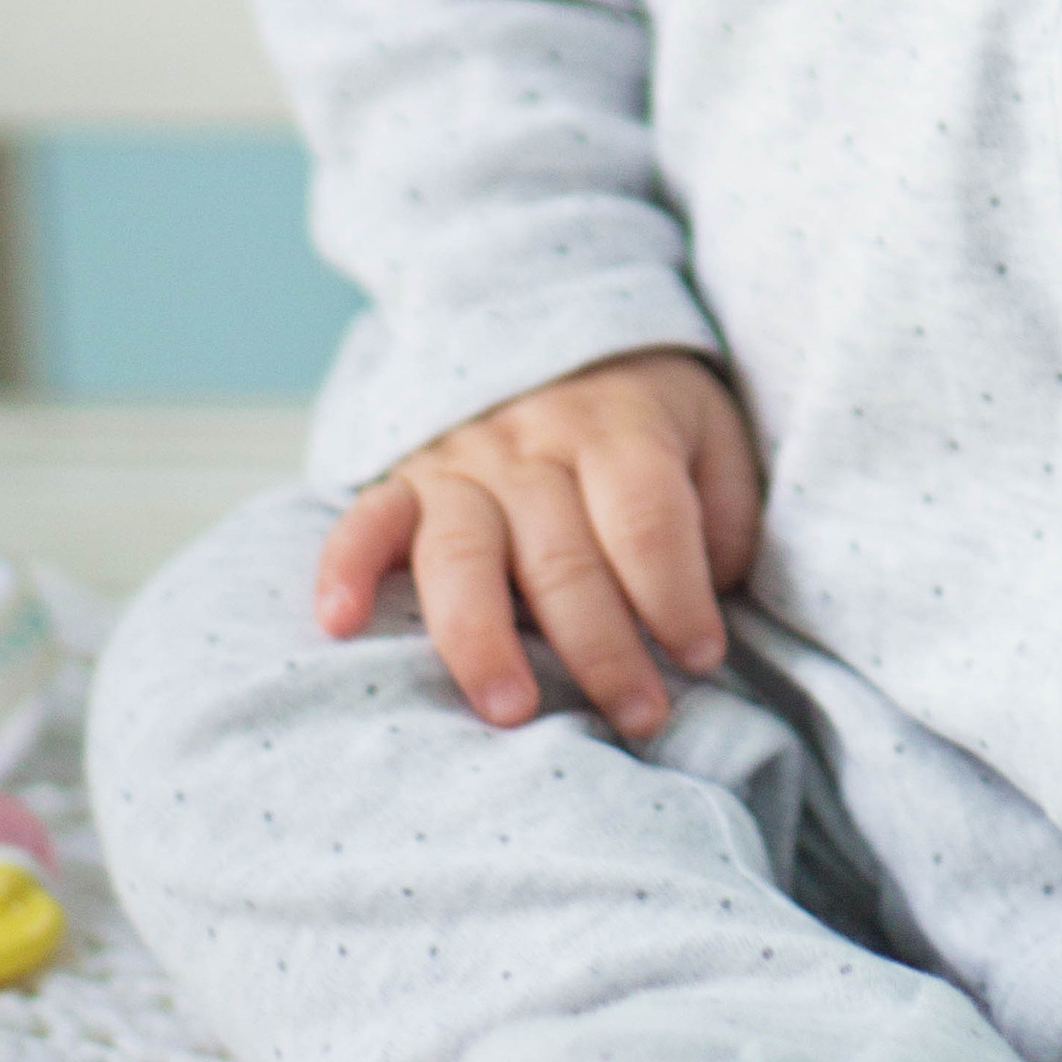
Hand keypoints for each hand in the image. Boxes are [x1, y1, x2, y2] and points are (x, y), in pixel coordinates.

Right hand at [314, 347, 760, 738]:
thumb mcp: (712, 436)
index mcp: (621, 428)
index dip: (676, 595)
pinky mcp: (405, 484)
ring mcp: (463, 464)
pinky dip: (346, 567)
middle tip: (638, 717)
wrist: (562, 344)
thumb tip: (708, 592)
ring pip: (464, 552)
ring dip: (485, 638)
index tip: (700, 658)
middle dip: (602, 648)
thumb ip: (722, 511)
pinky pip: (365, 521)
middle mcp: (535, 444)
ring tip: (512, 711)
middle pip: (563, 555)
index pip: (646, 519)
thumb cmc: (650, 421)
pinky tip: (338, 623)